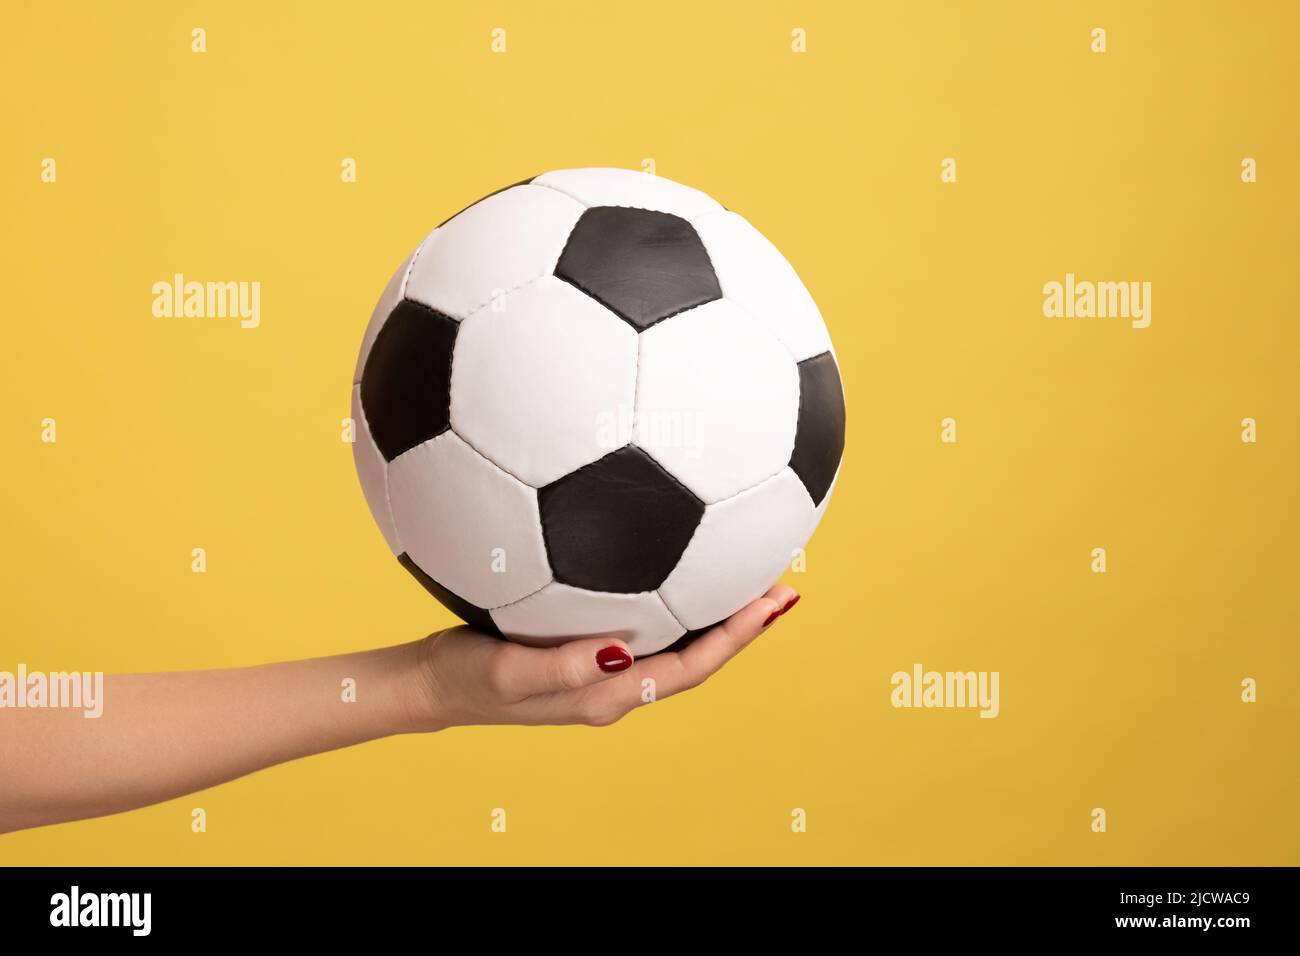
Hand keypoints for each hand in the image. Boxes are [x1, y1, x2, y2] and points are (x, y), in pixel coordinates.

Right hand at [410, 584, 799, 729]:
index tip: (773, 604)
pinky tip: (675, 568)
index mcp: (608, 695)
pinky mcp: (585, 651)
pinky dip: (675, 602)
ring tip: (747, 576)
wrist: (431, 685)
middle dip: (743, 625)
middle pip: (698, 657)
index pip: (691, 667)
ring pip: (676, 643)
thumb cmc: (463, 678)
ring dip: (717, 615)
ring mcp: (602, 670)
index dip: (737, 638)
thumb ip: (561, 666)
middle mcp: (615, 685)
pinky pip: (647, 630)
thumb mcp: (505, 672)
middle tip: (782, 585)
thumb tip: (620, 647)